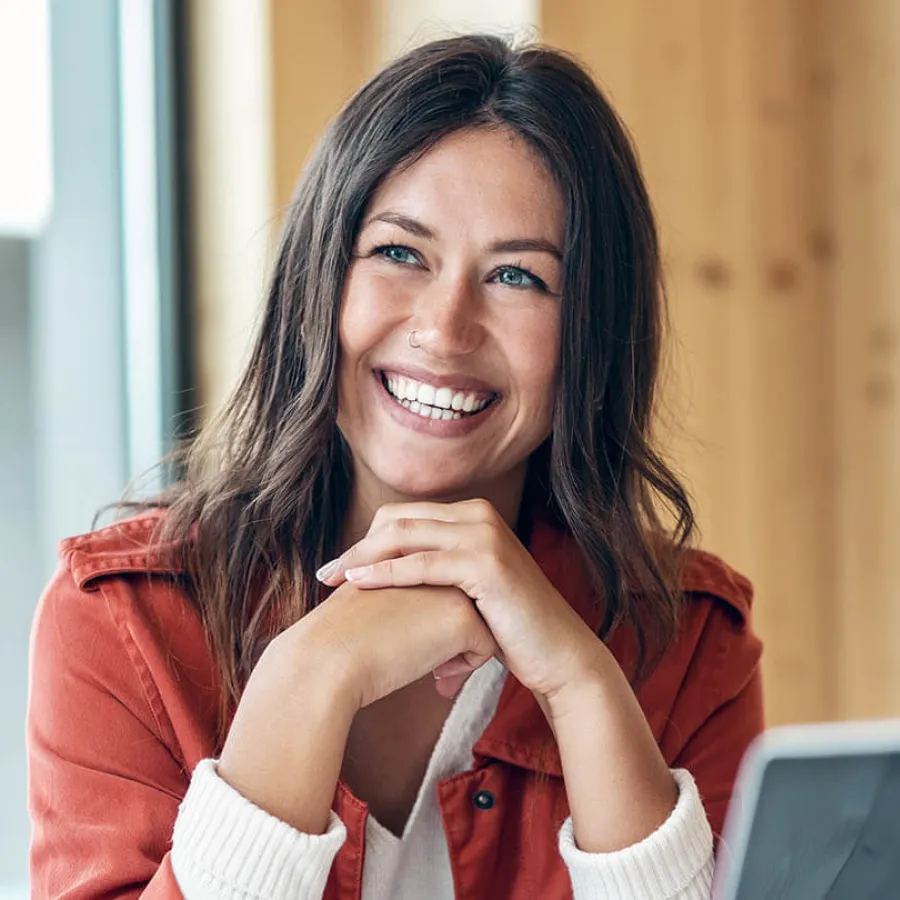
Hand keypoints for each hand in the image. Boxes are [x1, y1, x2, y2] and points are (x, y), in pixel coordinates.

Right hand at [218, 579, 496, 833]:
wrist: (327, 659)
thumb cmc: (341, 638)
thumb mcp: (374, 601)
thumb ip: (404, 595)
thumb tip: (428, 619)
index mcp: (411, 553)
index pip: (444, 585)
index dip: (435, 617)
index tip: (417, 643)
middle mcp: (435, 561)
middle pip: (467, 599)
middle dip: (456, 633)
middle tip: (432, 663)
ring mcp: (452, 585)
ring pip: (483, 620)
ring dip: (462, 649)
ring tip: (435, 671)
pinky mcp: (462, 617)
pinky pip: (486, 647)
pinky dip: (466, 666)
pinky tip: (437, 677)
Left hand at [316, 498, 607, 704]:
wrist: (557, 654)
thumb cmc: (509, 628)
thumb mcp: (467, 589)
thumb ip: (436, 571)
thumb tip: (386, 574)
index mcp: (474, 515)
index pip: (405, 515)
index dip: (367, 538)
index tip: (339, 566)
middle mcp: (479, 515)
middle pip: (399, 520)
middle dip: (358, 545)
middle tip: (326, 573)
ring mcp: (484, 535)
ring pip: (405, 535)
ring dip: (363, 556)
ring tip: (333, 579)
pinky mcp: (486, 564)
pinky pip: (422, 564)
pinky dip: (386, 573)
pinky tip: (359, 583)